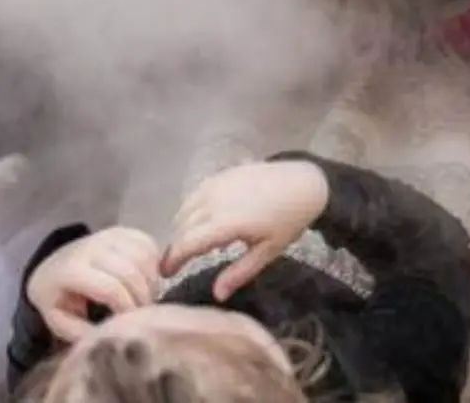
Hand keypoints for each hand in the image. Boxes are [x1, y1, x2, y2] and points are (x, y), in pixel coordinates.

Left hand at [27, 227, 160, 342]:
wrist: (51, 267)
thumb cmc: (57, 299)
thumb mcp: (59, 321)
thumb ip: (81, 333)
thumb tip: (110, 336)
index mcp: (71, 270)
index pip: (111, 288)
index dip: (127, 307)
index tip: (132, 323)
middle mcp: (91, 247)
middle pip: (130, 271)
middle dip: (143, 296)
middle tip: (145, 313)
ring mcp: (107, 235)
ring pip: (143, 256)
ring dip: (151, 280)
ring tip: (147, 297)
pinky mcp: (121, 230)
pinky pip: (147, 243)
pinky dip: (154, 262)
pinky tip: (147, 279)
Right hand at [162, 159, 329, 301]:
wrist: (304, 181)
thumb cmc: (288, 220)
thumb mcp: (267, 252)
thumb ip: (239, 273)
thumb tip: (216, 295)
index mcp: (226, 223)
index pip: (186, 243)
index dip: (172, 260)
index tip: (164, 275)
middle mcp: (215, 201)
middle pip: (182, 227)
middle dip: (176, 247)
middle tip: (176, 265)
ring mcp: (217, 184)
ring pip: (185, 209)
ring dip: (182, 227)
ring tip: (190, 245)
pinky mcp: (222, 174)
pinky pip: (195, 194)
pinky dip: (191, 210)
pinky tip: (201, 221)